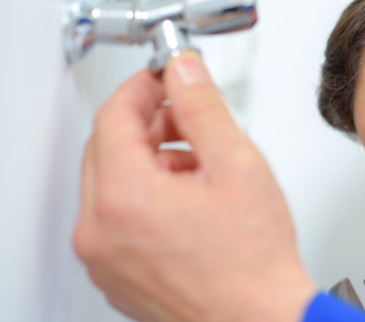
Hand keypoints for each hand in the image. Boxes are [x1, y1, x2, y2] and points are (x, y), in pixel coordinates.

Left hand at [73, 53, 316, 321]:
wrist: (260, 320)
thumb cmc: (253, 263)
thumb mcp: (238, 166)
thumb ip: (204, 109)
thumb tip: (185, 72)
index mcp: (124, 198)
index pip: (114, 116)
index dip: (143, 87)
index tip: (164, 78)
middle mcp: (100, 231)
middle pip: (107, 149)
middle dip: (147, 124)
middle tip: (186, 117)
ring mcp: (105, 258)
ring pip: (112, 184)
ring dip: (149, 161)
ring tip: (199, 164)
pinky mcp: (117, 275)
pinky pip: (117, 219)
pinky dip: (145, 197)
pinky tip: (189, 199)